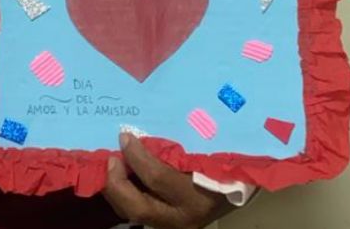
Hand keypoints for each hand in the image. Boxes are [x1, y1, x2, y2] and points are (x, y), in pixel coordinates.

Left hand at [102, 134, 236, 228]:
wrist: (239, 188)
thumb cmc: (224, 163)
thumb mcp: (206, 150)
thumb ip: (175, 146)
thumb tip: (138, 131)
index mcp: (197, 196)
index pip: (158, 178)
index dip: (136, 156)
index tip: (125, 135)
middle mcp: (183, 217)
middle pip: (138, 208)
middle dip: (117, 183)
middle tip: (111, 157)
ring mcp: (173, 225)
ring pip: (134, 213)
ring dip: (117, 190)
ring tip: (111, 165)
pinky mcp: (166, 223)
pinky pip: (139, 211)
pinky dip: (125, 194)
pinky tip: (120, 176)